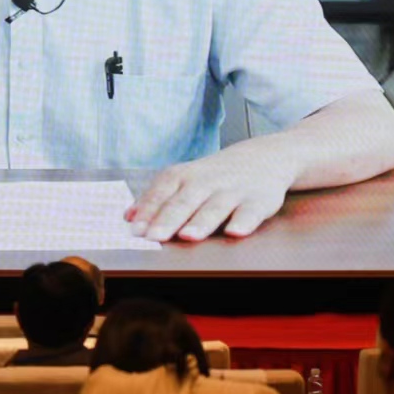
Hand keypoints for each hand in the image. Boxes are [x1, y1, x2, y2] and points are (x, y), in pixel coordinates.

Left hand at [126, 146, 296, 241]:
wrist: (264, 156)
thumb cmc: (215, 175)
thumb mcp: (184, 178)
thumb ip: (157, 198)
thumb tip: (129, 217)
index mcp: (184, 176)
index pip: (162, 192)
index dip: (148, 211)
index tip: (135, 231)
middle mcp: (206, 181)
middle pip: (185, 201)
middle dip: (169, 219)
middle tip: (154, 237)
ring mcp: (233, 190)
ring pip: (215, 206)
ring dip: (201, 221)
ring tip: (188, 236)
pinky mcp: (258, 200)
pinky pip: (250, 212)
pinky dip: (244, 221)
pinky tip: (235, 232)